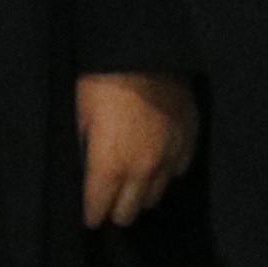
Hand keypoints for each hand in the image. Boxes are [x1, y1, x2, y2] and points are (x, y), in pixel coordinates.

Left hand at [81, 72, 196, 226]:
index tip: (88, 214)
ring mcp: (169, 157)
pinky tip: (156, 160)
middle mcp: (142, 170)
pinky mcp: (188, 142)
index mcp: (109, 167)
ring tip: (132, 180)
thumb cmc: (101, 83)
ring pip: (154, 197)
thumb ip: (84, 156)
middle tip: (108, 197)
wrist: (143, 51)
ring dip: (140, 193)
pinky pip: (177, 172)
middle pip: (128, 213)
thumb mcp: (79, 119)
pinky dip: (165, 171)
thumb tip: (85, 177)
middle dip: (114, 209)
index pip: (98, 211)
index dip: (90, 215)